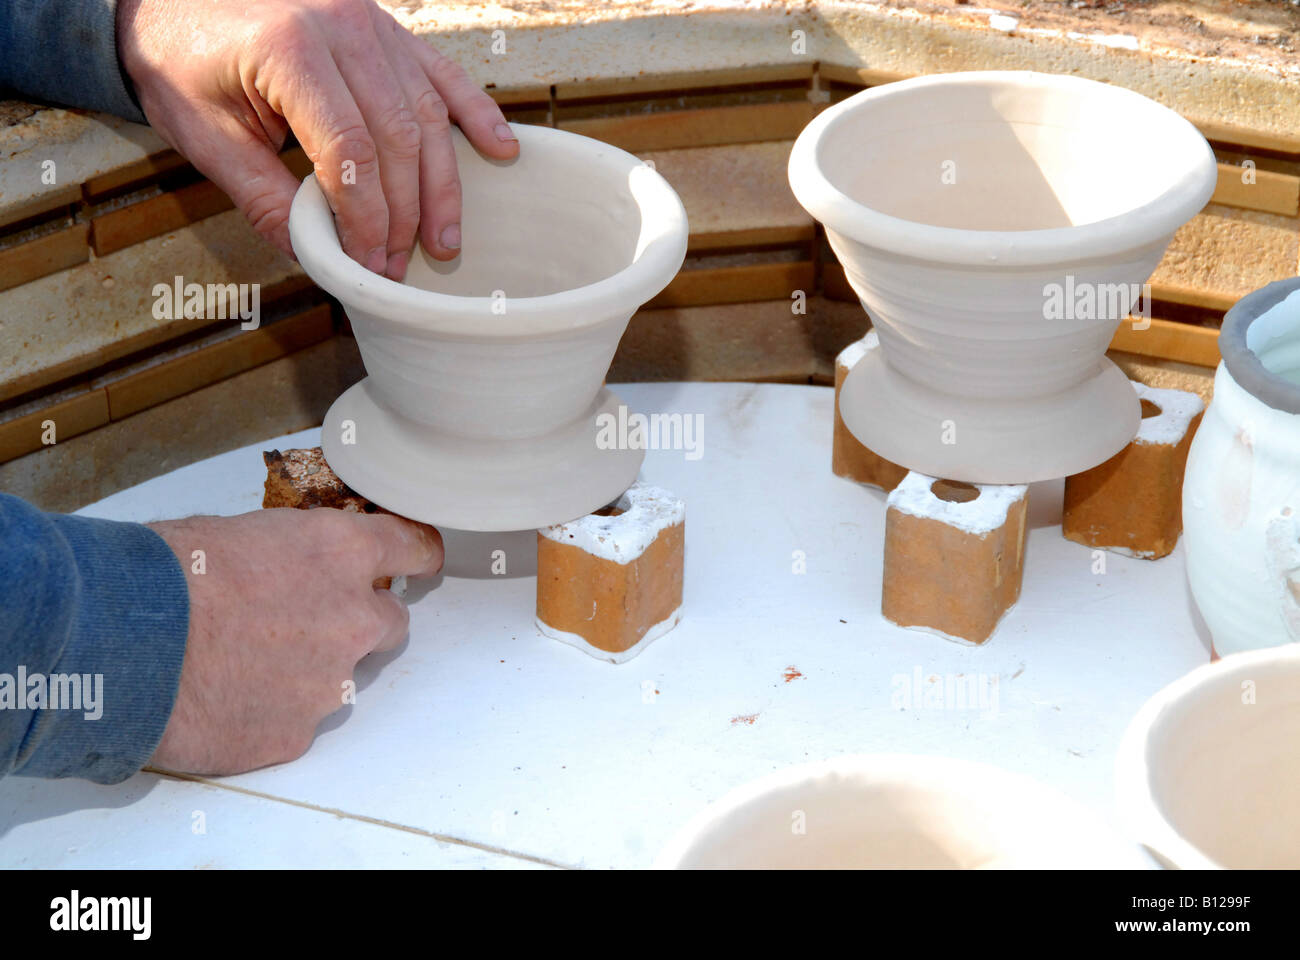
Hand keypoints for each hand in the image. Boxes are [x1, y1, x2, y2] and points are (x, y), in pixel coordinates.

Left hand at [116, 0, 519, 276]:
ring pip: (427, 114)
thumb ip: (263, 199)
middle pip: (397, 138)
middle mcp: (340, 26)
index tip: (368, 264)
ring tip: (446, 240)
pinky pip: (444, 75)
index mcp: (289, 50)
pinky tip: (501, 151)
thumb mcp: (206, 137)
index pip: (350, 152)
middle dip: (404, 213)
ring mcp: (371, 22)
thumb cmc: (183, 62)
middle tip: (399, 265)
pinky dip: (477, 115)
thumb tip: (316, 257)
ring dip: (443, 185)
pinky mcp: (388, 28)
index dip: (366, 218)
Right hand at [146, 508, 442, 774]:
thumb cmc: (164, 575)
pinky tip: (229, 697)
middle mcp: (351, 617)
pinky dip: (273, 711)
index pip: (413, 549)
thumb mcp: (240, 532)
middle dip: (360, 622)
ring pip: (343, 676)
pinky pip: (299, 721)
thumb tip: (294, 564)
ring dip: (311, 669)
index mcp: (340, 553)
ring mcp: (329, 681)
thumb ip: (293, 551)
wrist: (120, 643)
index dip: (417, 556)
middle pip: (390, 622)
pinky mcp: (297, 734)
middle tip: (308, 622)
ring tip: (247, 662)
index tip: (421, 562)